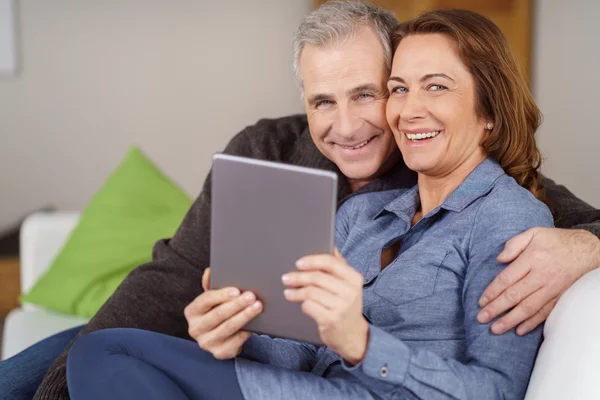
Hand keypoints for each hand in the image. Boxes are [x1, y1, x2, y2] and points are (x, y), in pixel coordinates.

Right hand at [184, 268, 262, 359]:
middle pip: (218, 315)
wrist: (221, 336)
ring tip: (257, 306)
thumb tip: (210, 271)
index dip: (221, 295)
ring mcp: (206, 343)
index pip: (205, 300)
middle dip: (236, 305)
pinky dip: (246, 331)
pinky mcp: (219, 353)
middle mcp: (195, 328)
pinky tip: (256, 323)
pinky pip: (235, 341)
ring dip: (244, 316)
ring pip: (228, 328)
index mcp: (192, 311)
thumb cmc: (217, 311)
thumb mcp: (213, 298)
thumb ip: (211, 284)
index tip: (236, 290)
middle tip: (251, 296)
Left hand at [282, 249, 368, 364]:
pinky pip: (309, 306)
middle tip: (286, 278)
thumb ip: (340, 267)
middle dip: (298, 277)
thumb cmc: (346, 306)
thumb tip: (331, 247)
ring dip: (296, 291)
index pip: (330, 262)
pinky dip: (302, 303)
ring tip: (287, 291)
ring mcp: (341, 307)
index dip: (311, 261)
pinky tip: (298, 302)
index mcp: (354, 278)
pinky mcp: (331, 320)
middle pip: (317, 277)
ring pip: (311, 292)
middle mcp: (350, 292)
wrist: (353, 335)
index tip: (298, 263)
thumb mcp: (348, 285)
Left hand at [478, 228, 599, 334]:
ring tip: (495, 329)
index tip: (481, 302)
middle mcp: (541, 276)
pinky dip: (532, 323)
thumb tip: (499, 259)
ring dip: (510, 320)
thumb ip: (514, 244)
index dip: (492, 291)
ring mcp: (552, 289)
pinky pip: (544, 313)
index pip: (507, 279)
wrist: (588, 250)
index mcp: (532, 259)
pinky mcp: (560, 297)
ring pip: (528, 308)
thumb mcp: (534, 233)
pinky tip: (519, 330)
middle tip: (481, 318)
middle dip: (496, 309)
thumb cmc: (557, 241)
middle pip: (514, 296)